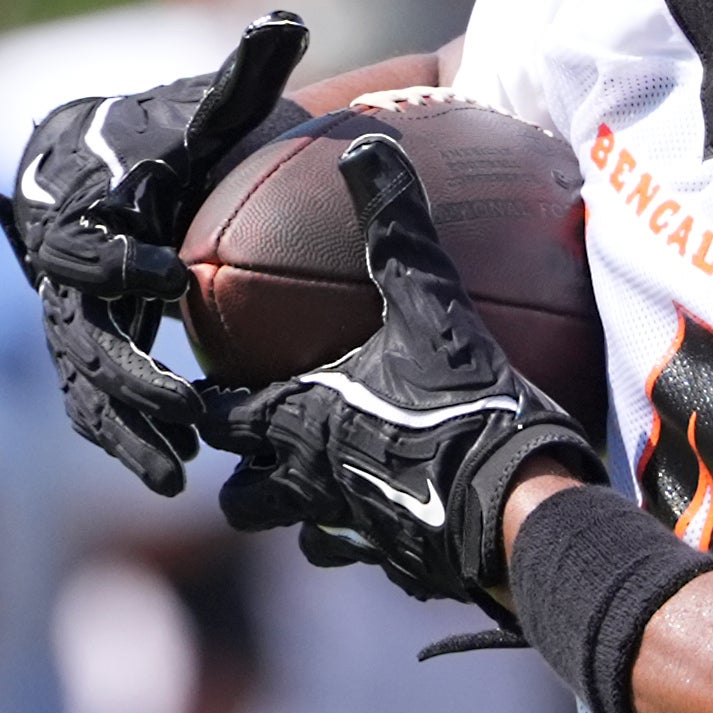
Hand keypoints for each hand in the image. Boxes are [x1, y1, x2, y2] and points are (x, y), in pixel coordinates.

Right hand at [0, 13, 311, 493]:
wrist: (109, 169)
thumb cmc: (166, 135)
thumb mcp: (202, 111)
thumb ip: (240, 76)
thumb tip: (284, 19)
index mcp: (83, 212)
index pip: (85, 244)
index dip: (118, 262)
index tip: (169, 281)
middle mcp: (61, 273)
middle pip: (82, 335)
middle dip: (129, 377)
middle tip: (185, 411)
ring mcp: (69, 320)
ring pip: (84, 386)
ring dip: (127, 430)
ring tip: (178, 472)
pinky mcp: (87, 355)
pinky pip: (96, 406)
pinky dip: (129, 439)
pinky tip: (176, 477)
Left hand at [201, 134, 597, 611]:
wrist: (518, 512)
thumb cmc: (463, 407)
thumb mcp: (430, 305)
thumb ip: (396, 228)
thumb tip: (370, 146)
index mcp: (297, 421)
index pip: (214, 413)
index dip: (197, 399)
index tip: (194, 382)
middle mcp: (310, 484)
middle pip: (239, 494)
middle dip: (240, 472)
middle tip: (255, 440)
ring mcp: (353, 534)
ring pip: (300, 536)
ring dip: (300, 513)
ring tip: (322, 486)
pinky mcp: (402, 566)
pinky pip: (369, 558)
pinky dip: (370, 540)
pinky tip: (399, 516)